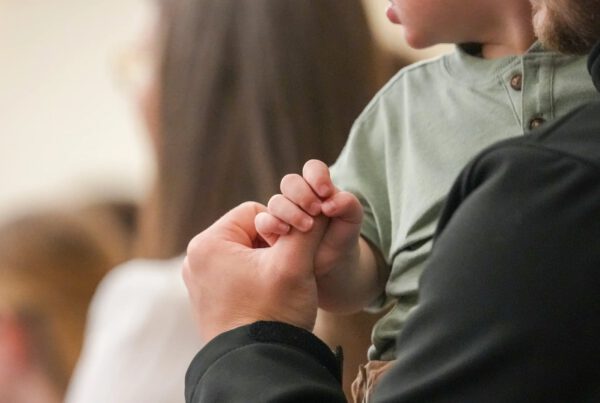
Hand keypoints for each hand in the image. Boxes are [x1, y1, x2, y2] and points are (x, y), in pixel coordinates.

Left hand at [183, 202, 327, 343]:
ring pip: (243, 253)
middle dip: (271, 245)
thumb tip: (322, 207)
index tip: (291, 250)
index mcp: (207, 243)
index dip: (280, 225)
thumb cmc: (273, 313)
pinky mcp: (207, 299)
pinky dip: (254, 279)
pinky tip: (269, 297)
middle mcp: (195, 259)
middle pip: (247, 232)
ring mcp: (199, 281)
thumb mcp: (295, 264)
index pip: (254, 211)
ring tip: (279, 285)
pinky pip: (235, 274)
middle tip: (287, 269)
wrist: (259, 365)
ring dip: (265, 262)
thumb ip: (308, 228)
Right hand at [255, 159, 362, 278]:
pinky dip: (272, 223)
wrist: (334, 265)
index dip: (316, 176)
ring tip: (308, 226)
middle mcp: (297, 197)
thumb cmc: (342, 236)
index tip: (325, 192)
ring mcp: (282, 213)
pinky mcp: (271, 231)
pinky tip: (286, 232)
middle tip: (317, 210)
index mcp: (317, 187)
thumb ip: (348, 204)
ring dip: (290, 211)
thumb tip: (328, 203)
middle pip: (290, 182)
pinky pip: (263, 221)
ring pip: (276, 201)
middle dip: (302, 194)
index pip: (312, 169)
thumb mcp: (353, 219)